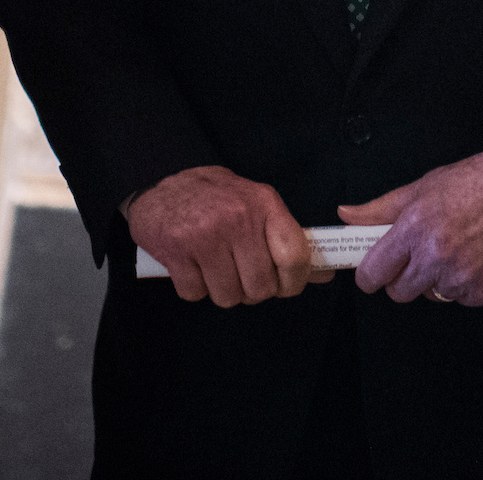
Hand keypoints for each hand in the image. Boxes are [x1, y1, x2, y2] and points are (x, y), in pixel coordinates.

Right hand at [124, 165, 327, 306]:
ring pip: (229, 296)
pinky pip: (195, 294)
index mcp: (263, 203)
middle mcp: (237, 218)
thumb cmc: (212, 197)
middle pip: (261, 287)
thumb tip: (324, 275)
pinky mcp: (176, 252)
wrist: (158, 186)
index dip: (294, 282)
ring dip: (222, 290)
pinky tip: (192, 265)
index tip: (285, 286)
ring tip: (214, 267)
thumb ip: (284, 238)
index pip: (294, 256)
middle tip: (240, 273)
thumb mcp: (254, 204)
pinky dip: (194, 287)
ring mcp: (205, 236)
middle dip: (251, 290)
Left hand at [340, 143, 482, 305]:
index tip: (376, 270)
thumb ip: (381, 208)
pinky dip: (466, 284)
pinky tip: (479, 256)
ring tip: (458, 248)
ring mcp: (464, 278)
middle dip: (404, 277)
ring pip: (432, 296)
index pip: (374, 273)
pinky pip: (462, 298)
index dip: (371, 274)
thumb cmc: (480, 180)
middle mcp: (437, 257)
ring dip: (438, 280)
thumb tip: (346, 215)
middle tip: (420, 254)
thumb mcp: (425, 186)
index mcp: (415, 228)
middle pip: (399, 293)